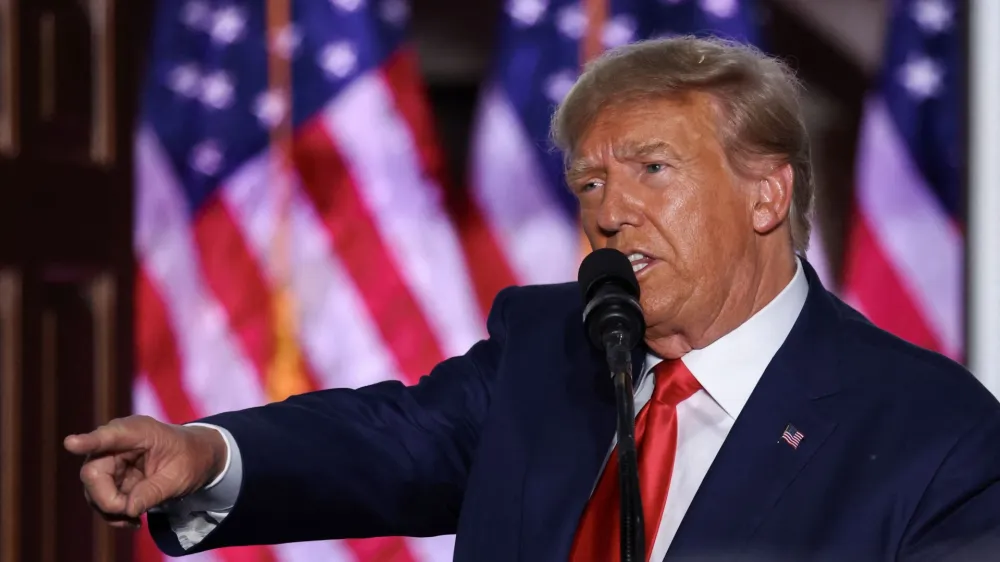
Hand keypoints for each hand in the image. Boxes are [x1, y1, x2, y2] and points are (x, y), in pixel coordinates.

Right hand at [63, 415, 226, 528]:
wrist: (195, 457)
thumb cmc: (190, 458)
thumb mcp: (180, 476)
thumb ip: (154, 491)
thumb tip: (128, 508)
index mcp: (139, 431)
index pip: (110, 436)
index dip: (89, 441)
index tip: (71, 443)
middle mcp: (117, 443)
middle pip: (93, 472)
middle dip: (108, 499)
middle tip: (133, 513)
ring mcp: (110, 460)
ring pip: (93, 490)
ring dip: (111, 510)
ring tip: (137, 518)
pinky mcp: (109, 476)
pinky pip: (100, 499)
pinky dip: (114, 513)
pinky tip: (133, 519)